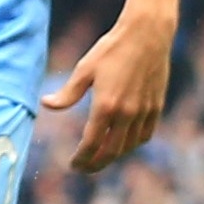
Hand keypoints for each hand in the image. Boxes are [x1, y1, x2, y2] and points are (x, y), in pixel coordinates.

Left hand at [43, 2, 175, 172]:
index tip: (73, 165)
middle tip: (83, 168)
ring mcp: (144, 111)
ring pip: (129, 146)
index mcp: (105, 106)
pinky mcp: (156, 107)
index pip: (91, 144)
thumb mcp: (84, 69)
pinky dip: (132, 144)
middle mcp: (127, 113)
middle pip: (111, 152)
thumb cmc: (111, 49)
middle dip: (95, 164)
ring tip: (100, 157)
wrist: (147, 35)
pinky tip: (123, 143)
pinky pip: (145, 135)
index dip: (81, 158)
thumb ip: (68, 93)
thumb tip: (46, 105)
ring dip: (113, 155)